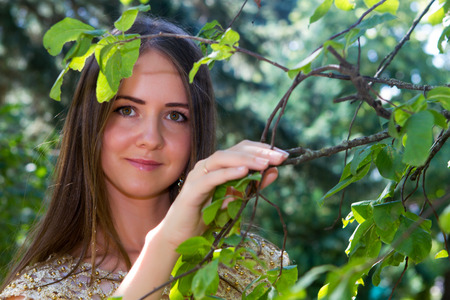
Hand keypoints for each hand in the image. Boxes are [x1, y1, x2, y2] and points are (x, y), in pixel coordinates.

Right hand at [158, 140, 288, 248]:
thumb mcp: (236, 200)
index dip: (262, 149)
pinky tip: (244, 172)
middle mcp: (208, 166)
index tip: (283, 155)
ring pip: (222, 159)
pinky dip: (227, 173)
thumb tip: (274, 171)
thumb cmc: (207, 217)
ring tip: (265, 163)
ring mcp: (198, 175)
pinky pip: (211, 178)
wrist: (180, 235)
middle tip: (280, 157)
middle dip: (259, 152)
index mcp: (219, 166)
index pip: (242, 149)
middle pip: (235, 150)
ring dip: (245, 159)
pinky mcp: (192, 190)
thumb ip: (253, 186)